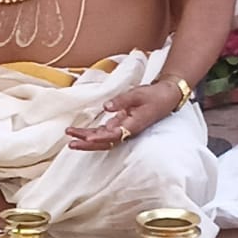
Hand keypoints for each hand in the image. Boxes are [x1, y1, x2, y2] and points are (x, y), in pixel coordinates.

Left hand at [65, 84, 180, 151]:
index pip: (114, 135)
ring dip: (87, 137)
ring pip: (103, 138)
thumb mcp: (137, 94)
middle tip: (71, 142)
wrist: (167, 96)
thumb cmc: (154, 96)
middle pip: (105, 142)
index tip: (87, 138)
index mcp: (133, 126)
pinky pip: (105, 132)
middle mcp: (127, 131)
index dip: (100, 138)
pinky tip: (81, 132)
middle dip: (87, 142)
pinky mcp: (122, 124)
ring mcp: (124, 129)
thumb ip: (121, 101)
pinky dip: (93, 133)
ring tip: (70, 135)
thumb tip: (106, 106)